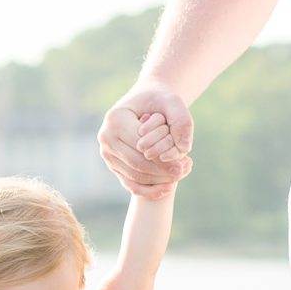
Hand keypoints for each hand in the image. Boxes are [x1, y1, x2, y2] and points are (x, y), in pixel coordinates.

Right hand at [99, 85, 193, 200]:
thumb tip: (185, 149)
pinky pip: (129, 182)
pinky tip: (166, 189)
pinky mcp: (112, 164)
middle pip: (137, 163)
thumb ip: (181, 120)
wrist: (145, 101)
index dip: (163, 158)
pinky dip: (147, 189)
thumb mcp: (172, 102)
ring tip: (178, 177)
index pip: (141, 146)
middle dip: (161, 171)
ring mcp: (106, 152)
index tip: (184, 164)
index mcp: (115, 119)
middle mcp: (105, 137)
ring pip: (134, 175)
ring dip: (157, 180)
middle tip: (182, 173)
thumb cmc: (159, 100)